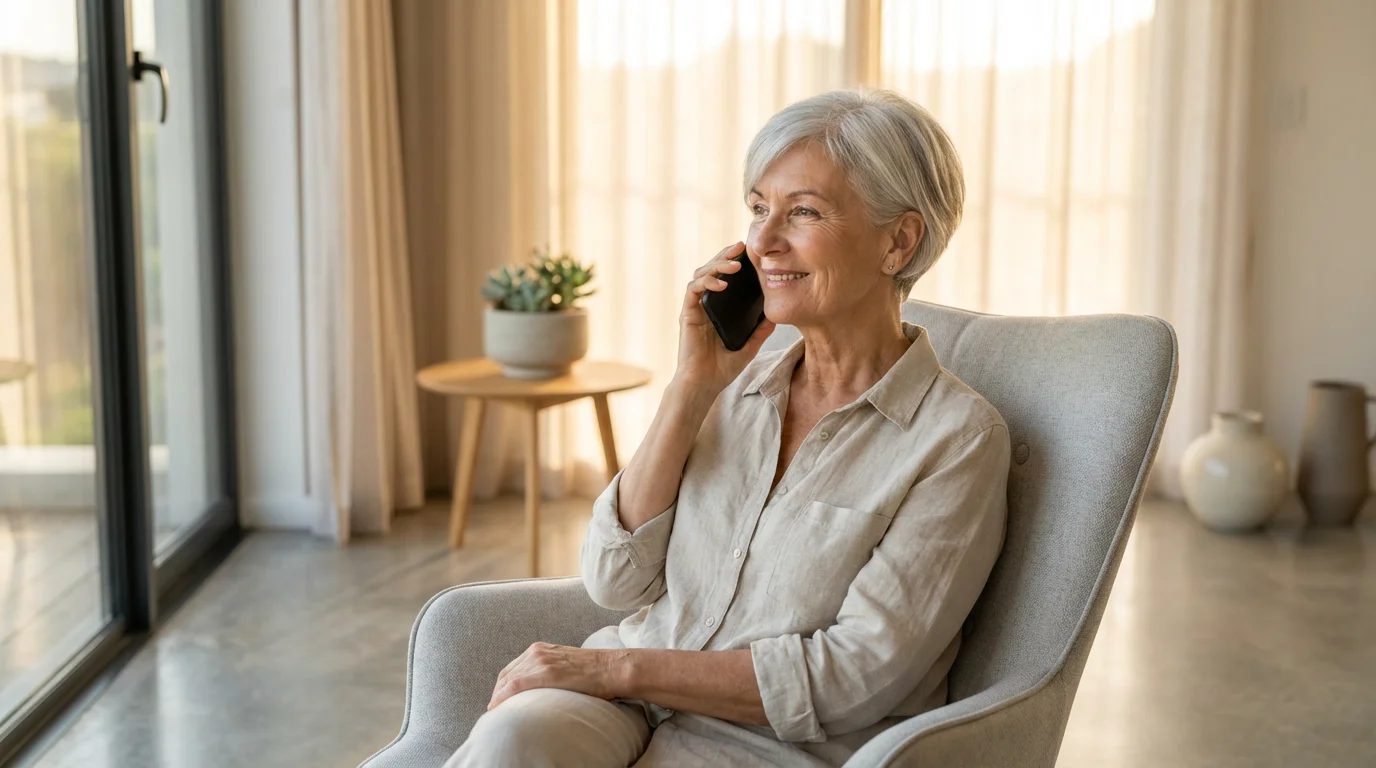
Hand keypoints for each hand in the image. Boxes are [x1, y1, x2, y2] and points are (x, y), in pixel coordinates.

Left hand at [487, 643, 623, 710]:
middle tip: (495, 709)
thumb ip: (550, 671)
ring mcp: (541, 661)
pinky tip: (498, 708)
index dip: (501, 686)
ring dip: (498, 697)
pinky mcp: (546, 672)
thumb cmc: (595, 672)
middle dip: (497, 692)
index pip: (512, 668)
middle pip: (506, 674)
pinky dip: (502, 697)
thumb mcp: (566, 665)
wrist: (612, 669)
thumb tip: (542, 690)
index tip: (499, 700)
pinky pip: (515, 685)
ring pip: (507, 680)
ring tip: (495, 712)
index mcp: (541, 649)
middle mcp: (537, 652)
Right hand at [675, 242, 776, 394]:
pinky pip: (693, 290)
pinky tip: (722, 284)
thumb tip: (776, 315)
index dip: (733, 262)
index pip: (724, 277)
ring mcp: (694, 308)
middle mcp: (704, 305)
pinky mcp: (687, 314)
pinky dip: (707, 283)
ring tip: (735, 264)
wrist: (704, 385)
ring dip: (717, 265)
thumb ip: (761, 331)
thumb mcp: (749, 346)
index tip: (749, 253)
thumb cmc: (722, 369)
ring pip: (701, 274)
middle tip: (741, 247)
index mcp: (717, 309)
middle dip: (725, 256)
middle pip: (711, 269)